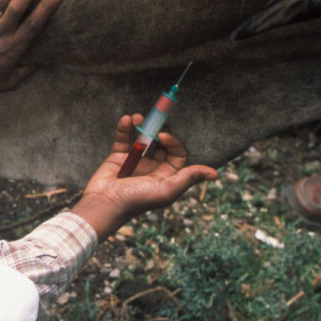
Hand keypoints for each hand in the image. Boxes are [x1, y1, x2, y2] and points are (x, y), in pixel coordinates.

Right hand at [72, 114, 218, 238]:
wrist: (106, 204)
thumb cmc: (138, 200)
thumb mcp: (167, 190)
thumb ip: (188, 178)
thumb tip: (214, 174)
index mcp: (166, 176)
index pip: (177, 153)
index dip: (173, 142)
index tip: (162, 136)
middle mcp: (152, 167)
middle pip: (160, 143)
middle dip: (158, 130)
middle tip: (154, 121)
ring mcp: (135, 161)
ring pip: (142, 138)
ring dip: (141, 125)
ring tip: (137, 117)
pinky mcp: (118, 157)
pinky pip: (123, 139)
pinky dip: (124, 128)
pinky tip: (126, 119)